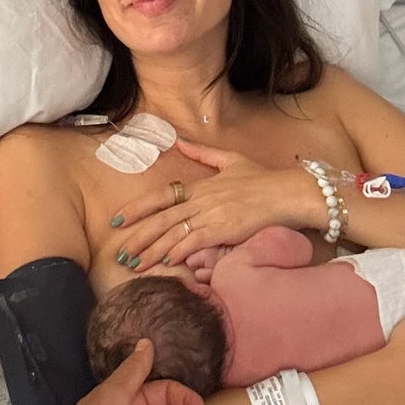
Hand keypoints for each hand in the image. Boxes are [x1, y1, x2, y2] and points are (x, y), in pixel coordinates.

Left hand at [110, 140, 317, 270]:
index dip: (137, 209)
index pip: (160, 196)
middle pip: (161, 219)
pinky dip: (179, 252)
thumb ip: (202, 153)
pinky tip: (166, 262)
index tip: (117, 220)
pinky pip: (195, 242)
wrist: (287, 192)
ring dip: (152, 251)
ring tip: (135, 265)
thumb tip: (178, 140)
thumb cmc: (262, 178)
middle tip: (120, 254)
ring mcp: (212, 215)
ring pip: (173, 234)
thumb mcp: (230, 160)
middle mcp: (201, 200)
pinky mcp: (224, 229)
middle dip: (138, 237)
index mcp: (200, 185)